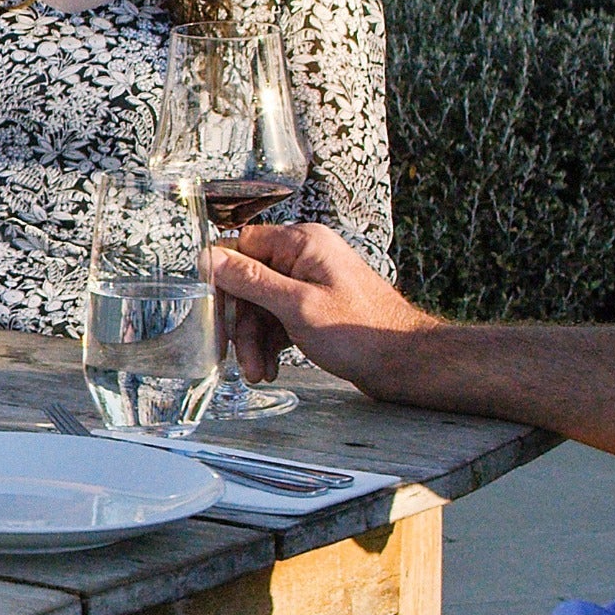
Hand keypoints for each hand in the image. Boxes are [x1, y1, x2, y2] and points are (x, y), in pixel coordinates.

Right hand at [202, 223, 437, 397]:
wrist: (403, 362)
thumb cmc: (362, 332)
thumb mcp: (297, 306)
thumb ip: (251, 280)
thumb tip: (211, 258)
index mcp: (302, 243)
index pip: (242, 247)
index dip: (223, 279)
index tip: (210, 309)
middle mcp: (305, 257)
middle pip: (250, 282)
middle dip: (242, 322)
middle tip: (237, 354)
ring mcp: (310, 282)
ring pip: (262, 305)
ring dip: (255, 340)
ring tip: (258, 371)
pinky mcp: (315, 306)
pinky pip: (278, 318)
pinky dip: (270, 343)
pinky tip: (271, 366)